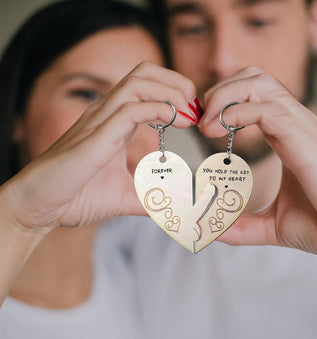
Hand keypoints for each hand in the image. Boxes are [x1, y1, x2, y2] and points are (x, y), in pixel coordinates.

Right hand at [2, 62, 196, 233]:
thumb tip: (172, 205)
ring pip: (138, 82)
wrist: (41, 207)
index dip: (175, 93)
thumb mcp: (124, 196)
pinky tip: (172, 121)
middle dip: (177, 83)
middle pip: (144, 72)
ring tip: (188, 114)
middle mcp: (106, 114)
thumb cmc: (76, 196)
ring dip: (170, 92)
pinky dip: (155, 109)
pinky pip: (128, 110)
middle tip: (195, 109)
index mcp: (114, 122)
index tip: (193, 117)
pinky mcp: (94, 138)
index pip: (147, 86)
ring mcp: (99, 122)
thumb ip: (150, 196)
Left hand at [199, 66, 316, 263]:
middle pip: (253, 78)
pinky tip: (219, 129)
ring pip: (258, 83)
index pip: (253, 97)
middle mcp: (295, 124)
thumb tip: (215, 231)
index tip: (203, 126)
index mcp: (288, 137)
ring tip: (206, 124)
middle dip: (220, 91)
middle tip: (201, 119)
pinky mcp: (304, 139)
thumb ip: (243, 226)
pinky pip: (266, 108)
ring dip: (224, 96)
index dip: (223, 103)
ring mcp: (301, 128)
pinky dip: (236, 111)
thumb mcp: (274, 225)